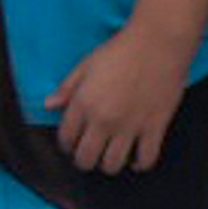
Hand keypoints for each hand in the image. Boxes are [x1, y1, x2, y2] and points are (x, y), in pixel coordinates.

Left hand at [47, 19, 191, 175]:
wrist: (158, 43)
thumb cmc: (120, 50)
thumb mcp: (86, 65)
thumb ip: (67, 88)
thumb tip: (49, 105)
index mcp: (83, 104)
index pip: (66, 139)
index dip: (66, 145)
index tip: (72, 143)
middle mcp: (104, 120)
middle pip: (86, 158)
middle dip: (83, 160)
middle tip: (89, 153)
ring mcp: (130, 126)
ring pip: (113, 165)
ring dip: (108, 165)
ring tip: (110, 156)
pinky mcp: (155, 127)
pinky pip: (146, 159)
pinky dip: (140, 164)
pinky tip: (135, 159)